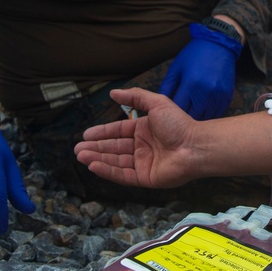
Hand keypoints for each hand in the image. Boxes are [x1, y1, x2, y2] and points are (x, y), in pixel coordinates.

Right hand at [75, 87, 200, 188]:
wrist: (194, 145)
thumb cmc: (178, 124)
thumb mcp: (156, 103)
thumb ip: (135, 96)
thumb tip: (113, 92)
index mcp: (144, 130)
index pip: (118, 132)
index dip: (102, 133)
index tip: (85, 134)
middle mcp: (142, 147)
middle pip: (114, 148)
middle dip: (95, 148)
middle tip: (77, 149)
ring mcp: (143, 163)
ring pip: (115, 161)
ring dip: (97, 158)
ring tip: (81, 156)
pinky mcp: (145, 178)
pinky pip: (122, 175)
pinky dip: (107, 171)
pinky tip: (94, 166)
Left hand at [158, 23, 241, 119]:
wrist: (218, 44)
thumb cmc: (194, 55)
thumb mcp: (176, 68)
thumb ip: (167, 88)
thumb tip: (158, 105)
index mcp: (191, 84)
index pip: (179, 109)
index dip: (173, 114)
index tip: (169, 116)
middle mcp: (206, 92)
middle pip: (192, 116)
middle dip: (184, 119)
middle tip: (179, 119)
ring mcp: (218, 95)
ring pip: (206, 117)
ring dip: (198, 119)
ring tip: (191, 116)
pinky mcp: (227, 96)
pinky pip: (217, 113)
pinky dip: (209, 114)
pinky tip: (203, 110)